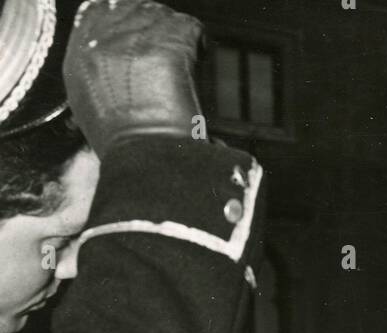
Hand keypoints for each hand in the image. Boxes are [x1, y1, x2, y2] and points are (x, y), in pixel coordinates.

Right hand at [64, 0, 203, 157]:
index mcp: (80, 54)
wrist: (144, 158)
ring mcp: (136, 36)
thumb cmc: (124, 148)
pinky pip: (191, 30)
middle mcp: (104, 37)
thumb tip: (116, 63)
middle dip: (155, 29)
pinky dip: (199, 46)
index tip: (144, 40)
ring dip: (176, 38)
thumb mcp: (91, 108)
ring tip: (183, 67)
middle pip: (134, 11)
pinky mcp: (168, 41)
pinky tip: (198, 66)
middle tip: (170, 57)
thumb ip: (98, 74)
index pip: (99, 12)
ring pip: (163, 18)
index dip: (126, 22)